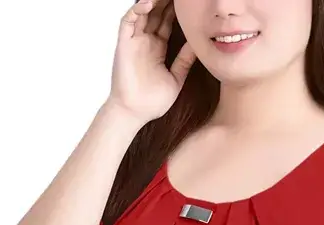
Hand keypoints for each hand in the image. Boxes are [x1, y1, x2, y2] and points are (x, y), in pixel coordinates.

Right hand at [108, 0, 196, 125]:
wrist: (135, 113)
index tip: (187, 3)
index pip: (167, 22)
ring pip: (143, 12)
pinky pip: (128, 21)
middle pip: (156, 13)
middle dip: (166, 2)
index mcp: (158, 48)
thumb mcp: (176, 78)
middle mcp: (146, 42)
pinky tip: (148, 2)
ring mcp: (135, 42)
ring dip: (153, 1)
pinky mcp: (124, 44)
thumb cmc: (152, 101)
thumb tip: (198, 45)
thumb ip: (185, 61)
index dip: (176, 10)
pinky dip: (137, 9)